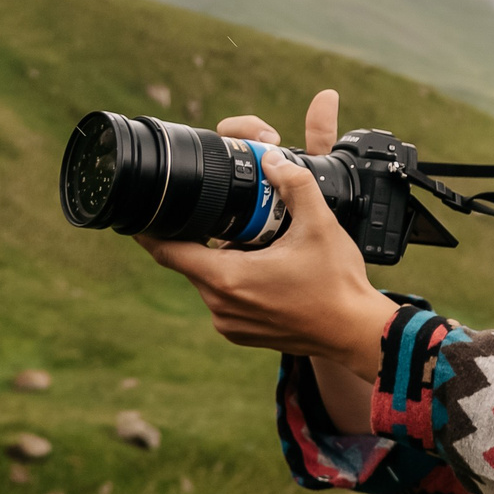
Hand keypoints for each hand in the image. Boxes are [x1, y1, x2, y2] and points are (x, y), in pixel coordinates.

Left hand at [136, 91, 393, 381]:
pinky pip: (224, 301)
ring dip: (221, 261)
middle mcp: (219, 304)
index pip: (167, 250)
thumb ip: (295, 185)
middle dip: (201, 238)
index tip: (138, 213)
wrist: (355, 332)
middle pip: (191, 262)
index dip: (148, 230)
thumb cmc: (337, 283)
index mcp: (227, 277)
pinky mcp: (240, 334)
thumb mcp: (320, 225)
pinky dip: (236, 283)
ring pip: (209, 281)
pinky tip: (266, 274)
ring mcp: (228, 323)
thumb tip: (273, 160)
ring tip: (254, 247)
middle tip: (223, 218)